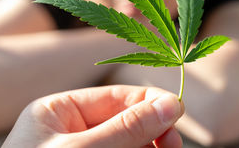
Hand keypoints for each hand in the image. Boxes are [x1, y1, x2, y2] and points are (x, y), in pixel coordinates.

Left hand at [2, 85, 183, 147]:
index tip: (178, 113)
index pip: (116, 96)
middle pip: (126, 121)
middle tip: (173, 146)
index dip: (150, 101)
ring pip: (129, 144)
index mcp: (60, 111)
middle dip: (153, 131)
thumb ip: (126, 128)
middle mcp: (72, 131)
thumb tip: (170, 104)